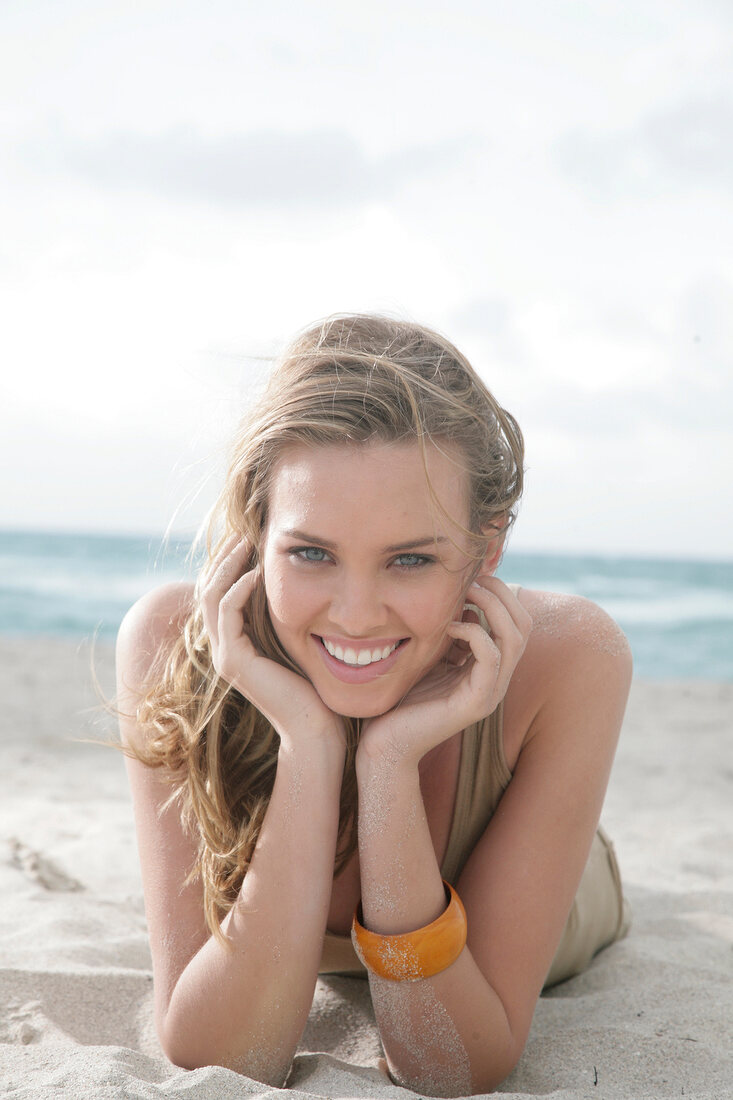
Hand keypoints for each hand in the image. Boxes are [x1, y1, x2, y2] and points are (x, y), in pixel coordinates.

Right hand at [200, 536, 343, 746]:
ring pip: (211, 598)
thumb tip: (300, 587)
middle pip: (208, 591)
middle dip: (223, 559)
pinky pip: (227, 614)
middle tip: (242, 532)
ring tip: (246, 541)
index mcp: (234, 646)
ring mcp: (224, 657)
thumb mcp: (299, 644)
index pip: (219, 596)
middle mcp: (223, 650)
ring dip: (227, 566)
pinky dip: (238, 589)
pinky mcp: (233, 662)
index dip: (228, 566)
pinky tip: (257, 572)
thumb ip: (288, 620)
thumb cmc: (315, 690)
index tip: (248, 540)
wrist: (315, 729)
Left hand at [357, 576, 531, 764]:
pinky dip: (474, 632)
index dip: (500, 593)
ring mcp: (490, 693)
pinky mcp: (477, 703)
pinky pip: (491, 657)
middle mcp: (497, 680)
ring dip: (492, 606)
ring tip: (466, 593)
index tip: (472, 576)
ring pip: (514, 638)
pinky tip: (448, 625)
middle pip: (523, 625)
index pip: (517, 622)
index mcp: (490, 668)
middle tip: (472, 579)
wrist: (387, 742)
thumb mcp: (433, 656)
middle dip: (501, 594)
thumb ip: (451, 633)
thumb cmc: (403, 698)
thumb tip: (463, 599)